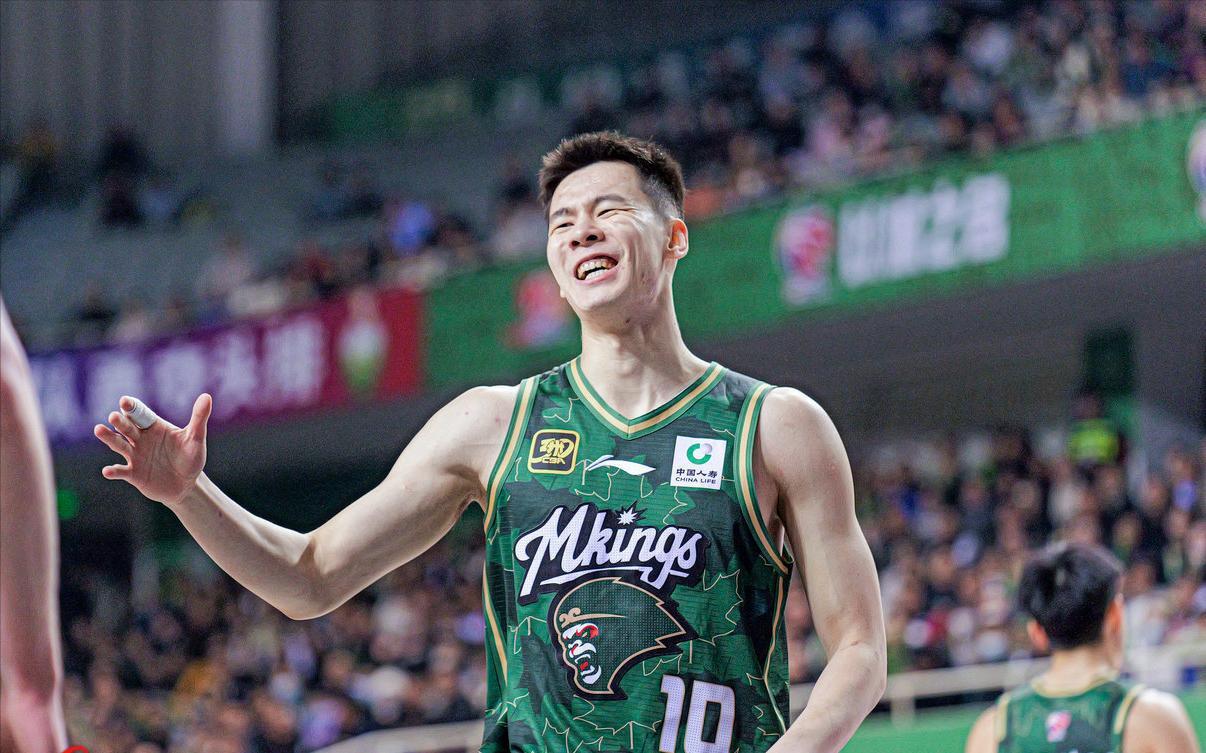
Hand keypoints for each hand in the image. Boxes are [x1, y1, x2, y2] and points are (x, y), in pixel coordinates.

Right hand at [94, 394, 212, 506]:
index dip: (132, 407)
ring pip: (119, 445)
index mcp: (154, 427)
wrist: (187, 485)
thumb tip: (207, 396)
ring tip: (99, 430)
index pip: (140, 413)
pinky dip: (114, 471)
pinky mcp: (133, 474)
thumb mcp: (196, 438)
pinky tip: (108, 471)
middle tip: (113, 416)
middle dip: (120, 422)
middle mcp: (141, 439)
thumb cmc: (191, 458)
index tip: (124, 401)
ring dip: (109, 438)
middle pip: (127, 427)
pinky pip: (121, 471)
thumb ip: (198, 418)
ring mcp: (135, 456)